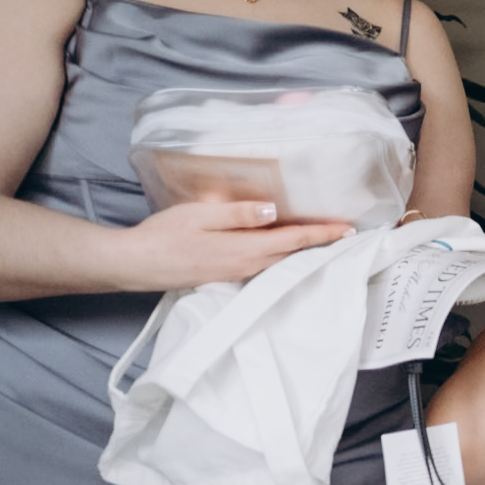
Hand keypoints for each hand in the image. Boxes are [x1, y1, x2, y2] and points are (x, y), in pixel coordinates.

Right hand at [117, 199, 351, 290]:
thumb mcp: (201, 215)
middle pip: (292, 252)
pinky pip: (264, 264)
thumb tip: (274, 210)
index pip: (294, 240)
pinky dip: (281, 254)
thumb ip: (239, 213)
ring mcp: (237, 273)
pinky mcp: (226, 274)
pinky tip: (282, 246)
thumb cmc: (164, 235)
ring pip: (279, 259)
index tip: (348, 229)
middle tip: (344, 232)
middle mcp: (247, 265)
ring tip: (322, 238)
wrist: (135, 264)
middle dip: (320, 242)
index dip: (323, 233)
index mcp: (245, 249)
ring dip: (302, 249)